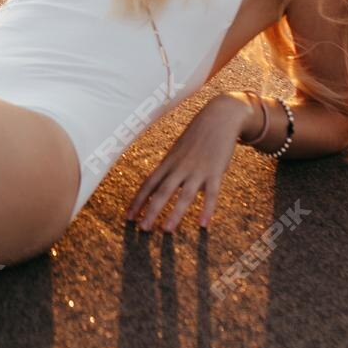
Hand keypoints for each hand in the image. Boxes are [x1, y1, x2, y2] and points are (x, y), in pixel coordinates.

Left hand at [125, 93, 255, 232]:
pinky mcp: (215, 171)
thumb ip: (172, 168)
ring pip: (184, 195)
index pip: (149, 184)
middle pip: (162, 191)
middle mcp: (179, 167)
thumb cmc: (197, 135)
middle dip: (151, 211)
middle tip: (142, 229)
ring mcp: (197, 170)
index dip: (138, 201)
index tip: (128, 217)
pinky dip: (207, 209)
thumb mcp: (179, 150)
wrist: (219, 117)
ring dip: (175, 214)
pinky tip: (203, 225)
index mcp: (169, 162)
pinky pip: (211, 194)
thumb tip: (165, 185)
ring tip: (166, 231)